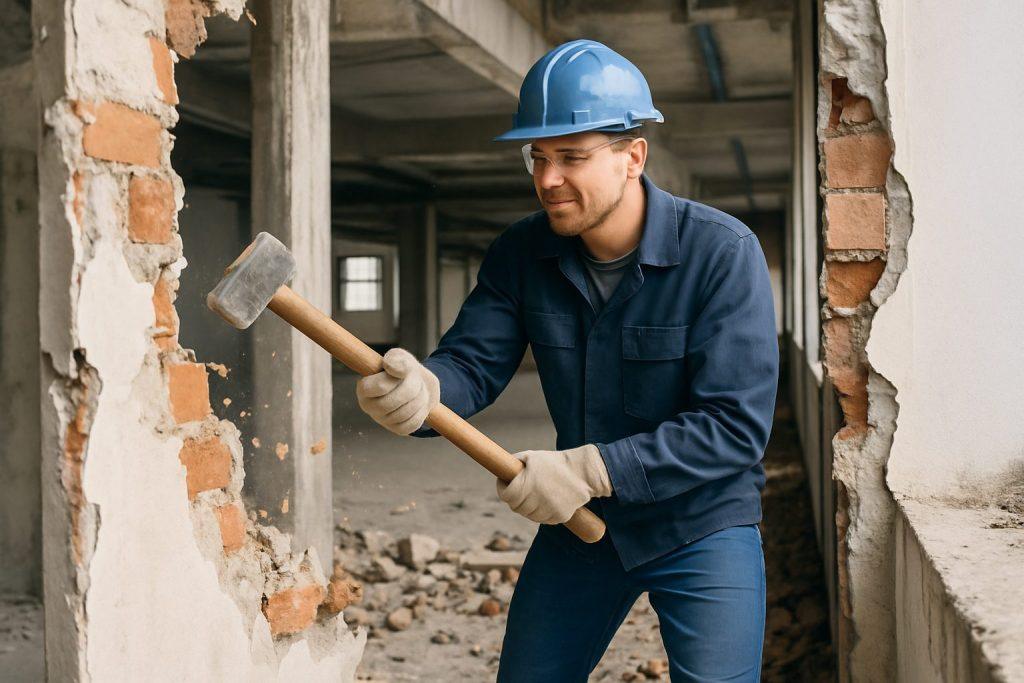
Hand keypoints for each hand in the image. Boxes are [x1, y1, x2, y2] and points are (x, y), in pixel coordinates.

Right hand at [356, 348, 439, 435]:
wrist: (421, 383)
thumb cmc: (405, 369)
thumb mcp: (400, 357)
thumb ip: (395, 359)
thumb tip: (391, 367)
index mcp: (364, 388)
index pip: (381, 386)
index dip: (396, 378)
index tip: (402, 373)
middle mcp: (369, 406)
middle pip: (394, 401)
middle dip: (412, 387)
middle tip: (416, 380)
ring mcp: (382, 420)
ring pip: (404, 413)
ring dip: (419, 398)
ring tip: (419, 389)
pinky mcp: (397, 429)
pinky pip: (412, 424)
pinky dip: (421, 412)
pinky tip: (419, 404)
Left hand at [495, 444, 611, 523]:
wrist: (582, 473)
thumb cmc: (554, 463)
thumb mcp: (531, 456)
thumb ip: (514, 462)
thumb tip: (501, 471)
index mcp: (526, 485)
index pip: (506, 495)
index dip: (503, 488)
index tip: (506, 483)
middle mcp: (536, 500)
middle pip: (516, 507)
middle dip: (516, 498)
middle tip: (522, 489)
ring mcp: (548, 510)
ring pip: (529, 515)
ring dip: (528, 507)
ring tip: (535, 494)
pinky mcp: (559, 517)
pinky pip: (543, 519)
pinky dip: (542, 513)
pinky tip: (547, 500)